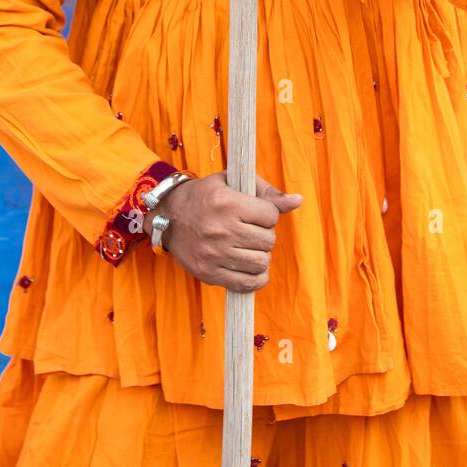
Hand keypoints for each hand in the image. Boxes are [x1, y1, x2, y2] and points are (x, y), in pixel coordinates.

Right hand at [148, 170, 302, 291]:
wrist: (168, 216)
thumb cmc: (206, 195)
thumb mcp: (233, 182)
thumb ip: (267, 192)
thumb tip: (298, 201)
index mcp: (227, 203)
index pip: (270, 216)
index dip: (268, 214)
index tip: (257, 213)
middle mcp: (221, 230)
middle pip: (268, 241)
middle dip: (265, 235)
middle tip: (251, 230)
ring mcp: (214, 254)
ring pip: (261, 263)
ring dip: (260, 255)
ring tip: (249, 247)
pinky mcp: (209, 274)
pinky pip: (247, 284)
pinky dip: (256, 278)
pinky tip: (250, 267)